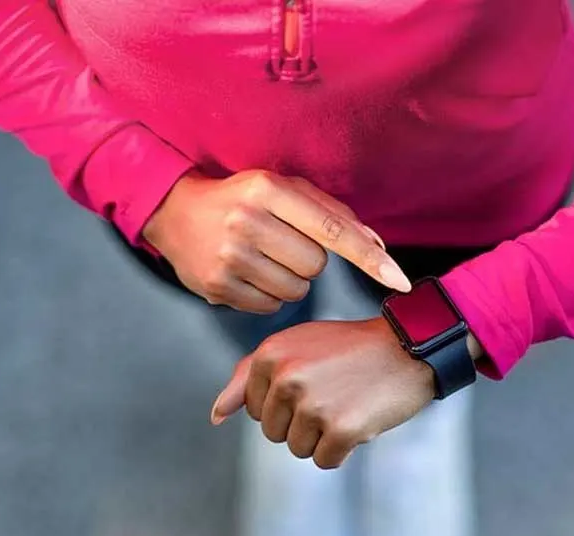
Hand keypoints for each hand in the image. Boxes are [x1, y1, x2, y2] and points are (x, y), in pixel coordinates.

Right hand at [142, 170, 409, 312]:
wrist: (174, 213)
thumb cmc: (241, 199)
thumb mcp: (282, 189)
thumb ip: (331, 212)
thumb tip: (377, 245)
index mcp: (269, 190)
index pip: (332, 229)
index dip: (369, 257)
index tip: (398, 279)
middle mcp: (248, 221)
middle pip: (316, 265)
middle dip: (309, 260)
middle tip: (282, 244)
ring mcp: (229, 256)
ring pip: (296, 290)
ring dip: (290, 280)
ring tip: (263, 258)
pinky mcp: (217, 286)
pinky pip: (269, 307)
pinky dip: (267, 295)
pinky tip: (248, 273)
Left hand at [209, 318, 436, 468]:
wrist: (407, 347)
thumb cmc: (348, 348)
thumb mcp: (295, 346)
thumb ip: (248, 376)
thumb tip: (216, 414)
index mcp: (270, 355)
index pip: (253, 409)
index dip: (284, 403)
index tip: (313, 381)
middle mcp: (286, 378)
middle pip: (273, 432)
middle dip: (302, 421)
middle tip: (333, 391)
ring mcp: (313, 404)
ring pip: (298, 449)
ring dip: (323, 436)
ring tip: (346, 402)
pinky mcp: (341, 428)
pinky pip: (326, 460)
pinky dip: (343, 448)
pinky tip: (360, 418)